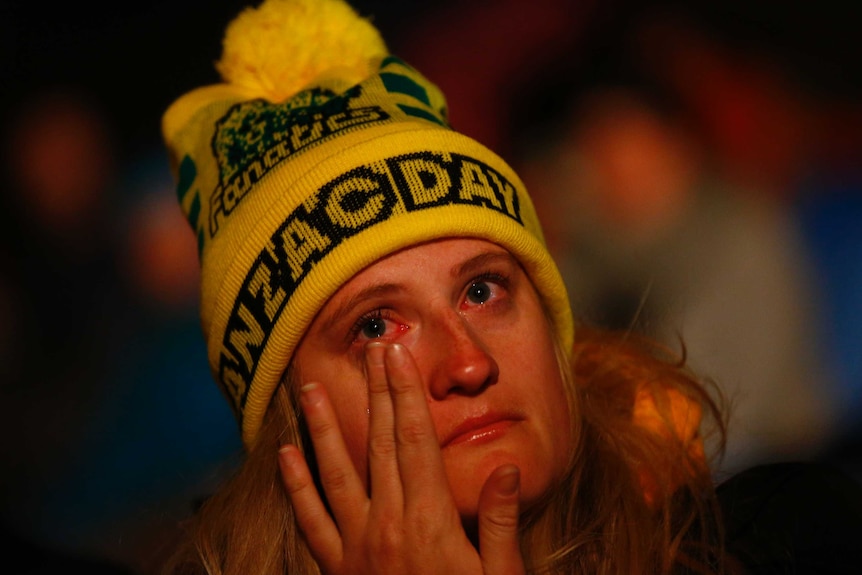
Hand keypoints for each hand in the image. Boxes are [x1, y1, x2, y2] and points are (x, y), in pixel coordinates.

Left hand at [278, 342, 525, 574]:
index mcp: (430, 521)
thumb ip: (502, 522)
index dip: (405, 394)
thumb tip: (506, 465)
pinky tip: (284, 455)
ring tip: (308, 387)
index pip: (415, 440)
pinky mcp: (336, 568)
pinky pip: (310, 521)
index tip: (397, 356)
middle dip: (375, 392)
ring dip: (321, 427)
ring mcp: (356, 547)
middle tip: (368, 348)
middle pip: (379, 443)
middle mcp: (387, 524)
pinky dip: (296, 486)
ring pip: (335, 473)